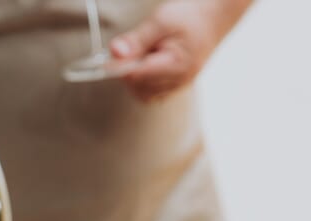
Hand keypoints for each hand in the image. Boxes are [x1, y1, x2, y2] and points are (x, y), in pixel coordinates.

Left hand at [109, 0, 242, 101]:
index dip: (121, 66)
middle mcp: (179, 81)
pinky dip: (144, 81)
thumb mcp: (160, 21)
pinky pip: (152, 93)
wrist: (214, 17)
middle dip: (129, 71)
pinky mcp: (175, 87)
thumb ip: (136, 40)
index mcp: (177, 65)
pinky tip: (150, 63)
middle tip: (135, 49)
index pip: (138, 77)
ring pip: (143, 94)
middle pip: (139, 89)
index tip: (116, 53)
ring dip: (136, 77)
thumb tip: (114, 53)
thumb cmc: (190, 16)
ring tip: (146, 54)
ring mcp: (179, 86)